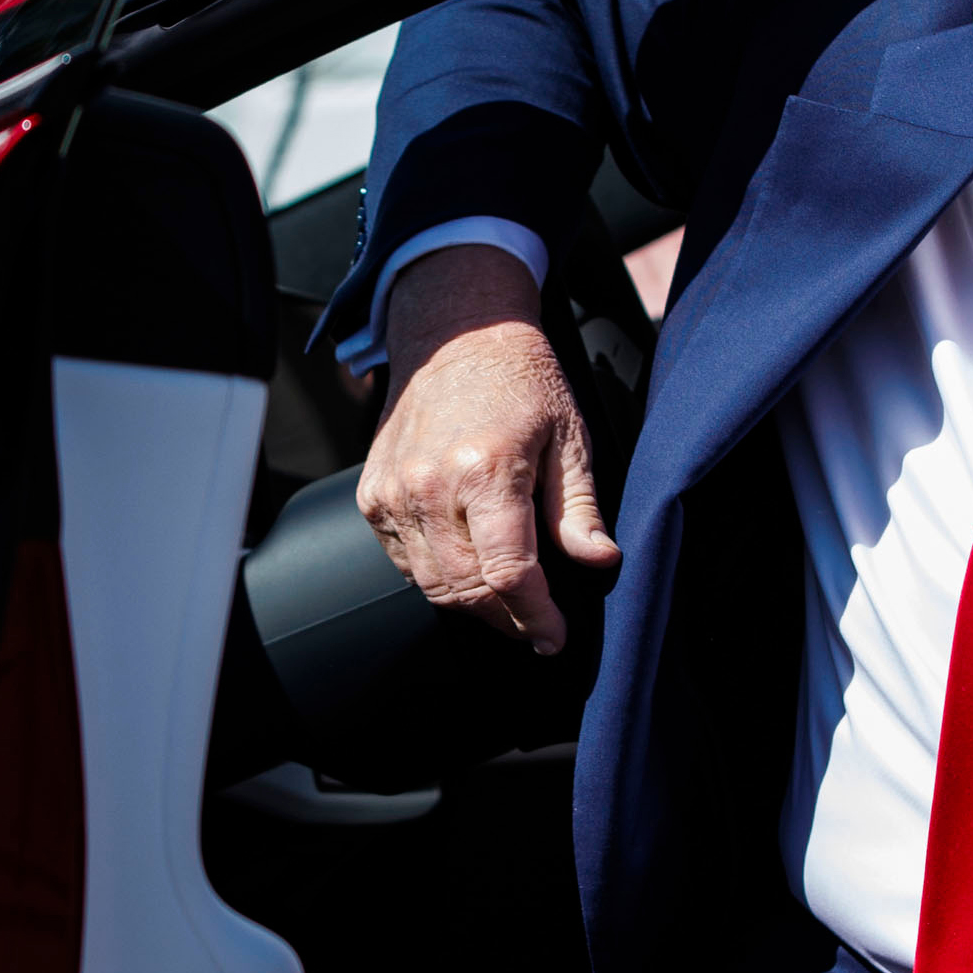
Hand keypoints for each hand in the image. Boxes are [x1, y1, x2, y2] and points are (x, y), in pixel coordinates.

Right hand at [355, 244, 619, 654]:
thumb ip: (578, 508)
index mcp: (487, 470)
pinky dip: (437, 578)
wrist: (456, 335)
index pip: (509, 575)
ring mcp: (394, 493)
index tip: (554, 637)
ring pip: (432, 585)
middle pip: (468, 590)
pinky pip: (405, 563)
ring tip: (509, 603)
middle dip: (509, 620)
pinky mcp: (372, 496)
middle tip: (538, 625)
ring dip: (473, 606)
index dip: (536, 617)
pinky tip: (469, 568)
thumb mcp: (569, 438)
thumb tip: (600, 561)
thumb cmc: (521, 381)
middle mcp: (430, 486)